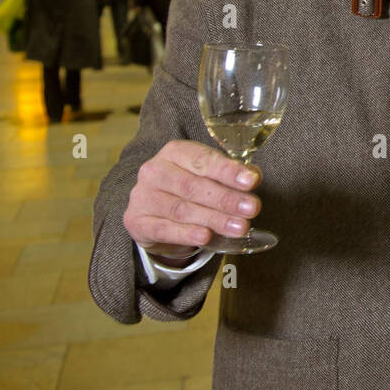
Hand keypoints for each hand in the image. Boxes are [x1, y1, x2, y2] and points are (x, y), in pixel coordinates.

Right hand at [123, 140, 261, 259]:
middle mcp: (154, 170)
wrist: (155, 216)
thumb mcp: (208, 177)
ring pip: (182, 209)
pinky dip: (186, 233)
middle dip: (226, 199)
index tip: (252, 181)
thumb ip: (229, 176)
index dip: (228, 171)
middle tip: (252, 209)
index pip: (202, 160)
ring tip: (240, 227)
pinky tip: (205, 237)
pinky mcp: (136, 222)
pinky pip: (163, 229)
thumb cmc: (189, 190)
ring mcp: (143, 196)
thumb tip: (253, 176)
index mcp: (174, 152)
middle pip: (193, 186)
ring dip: (214, 219)